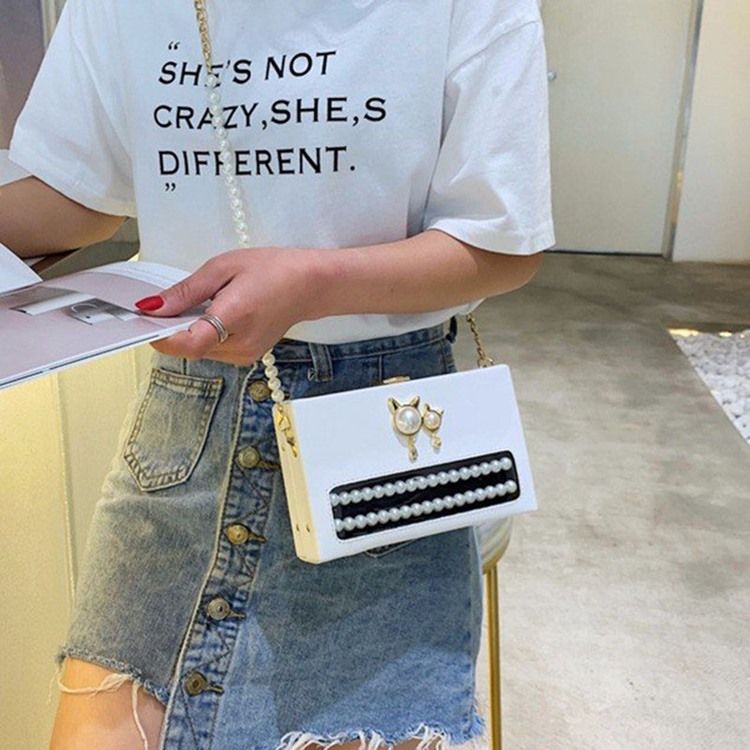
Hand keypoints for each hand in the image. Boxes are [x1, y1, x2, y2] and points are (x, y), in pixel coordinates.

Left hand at [133, 246, 322, 364]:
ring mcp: (245, 354)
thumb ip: (186, 290)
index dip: (161, 335)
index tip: (146, 320)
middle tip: (173, 302)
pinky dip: (205, 334)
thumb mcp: (223, 267)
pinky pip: (213, 349)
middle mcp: (240, 344)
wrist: (309, 285)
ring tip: (204, 303)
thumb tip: (154, 306)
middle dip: (174, 327)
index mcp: (235, 317)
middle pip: (189, 347)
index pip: (187, 343)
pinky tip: (215, 314)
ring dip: (190, 331)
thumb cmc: (274, 271)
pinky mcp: (246, 356)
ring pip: (199, 350)